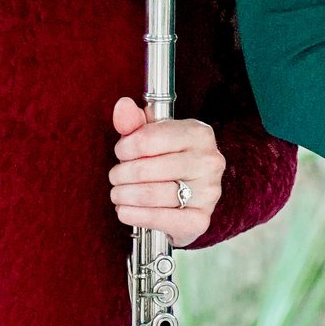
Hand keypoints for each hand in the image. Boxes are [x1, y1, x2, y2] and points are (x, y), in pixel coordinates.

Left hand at [109, 96, 223, 247]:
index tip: (121, 153)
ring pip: (150, 194)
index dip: (125, 148)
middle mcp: (209, 161)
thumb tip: (122, 105)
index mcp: (198, 133)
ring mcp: (208, 192)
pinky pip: (160, 219)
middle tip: (115, 177)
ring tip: (118, 194)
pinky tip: (124, 211)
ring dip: (124, 196)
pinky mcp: (200, 220)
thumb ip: (134, 121)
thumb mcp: (151, 136)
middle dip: (120, 175)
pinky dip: (135, 216)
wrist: (190, 197)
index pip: (147, 139)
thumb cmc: (167, 160)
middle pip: (146, 169)